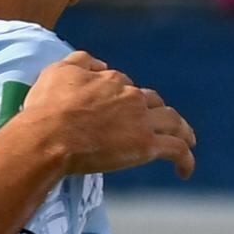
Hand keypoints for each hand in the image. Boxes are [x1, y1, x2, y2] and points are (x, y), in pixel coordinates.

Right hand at [12, 55, 194, 181]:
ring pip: (173, 121)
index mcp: (112, 80)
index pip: (126, 85)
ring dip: (182, 130)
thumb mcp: (58, 71)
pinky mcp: (147, 145)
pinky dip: (185, 159)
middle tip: (156, 124)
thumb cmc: (48, 107)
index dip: (125, 97)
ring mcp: (142, 121)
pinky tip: (184, 172)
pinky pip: (177, 150)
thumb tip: (100, 64)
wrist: (50, 136)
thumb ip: (81, 61)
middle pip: (153, 101)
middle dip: (156, 111)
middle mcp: (131, 97)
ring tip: (186, 140)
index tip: (122, 110)